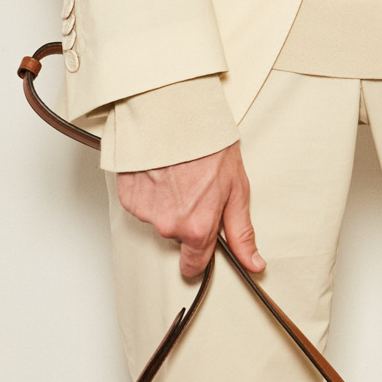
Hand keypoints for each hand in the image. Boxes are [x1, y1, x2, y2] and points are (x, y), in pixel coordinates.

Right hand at [114, 142, 263, 282]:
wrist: (174, 116)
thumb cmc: (207, 146)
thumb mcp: (236, 189)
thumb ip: (241, 232)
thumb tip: (253, 263)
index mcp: (197, 228)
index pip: (193, 265)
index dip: (199, 257)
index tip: (201, 249)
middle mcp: (168, 225)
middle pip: (177, 236)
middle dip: (186, 218)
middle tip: (195, 189)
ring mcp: (145, 212)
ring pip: (158, 218)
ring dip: (167, 203)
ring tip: (178, 175)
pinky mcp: (128, 197)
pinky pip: (141, 204)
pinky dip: (150, 191)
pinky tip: (161, 173)